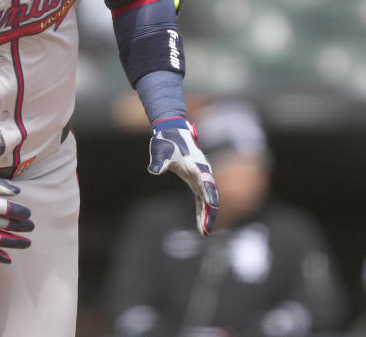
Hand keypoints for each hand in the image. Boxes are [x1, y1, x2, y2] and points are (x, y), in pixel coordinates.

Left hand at [147, 118, 218, 235]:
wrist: (171, 131)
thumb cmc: (167, 141)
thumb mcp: (161, 151)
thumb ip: (159, 162)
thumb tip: (154, 171)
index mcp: (197, 166)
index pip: (206, 183)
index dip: (210, 196)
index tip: (212, 208)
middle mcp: (202, 173)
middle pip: (209, 195)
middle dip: (209, 213)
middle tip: (205, 231)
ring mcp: (200, 177)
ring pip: (207, 199)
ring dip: (206, 216)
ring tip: (204, 233)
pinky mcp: (195, 181)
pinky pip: (201, 199)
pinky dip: (202, 211)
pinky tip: (200, 224)